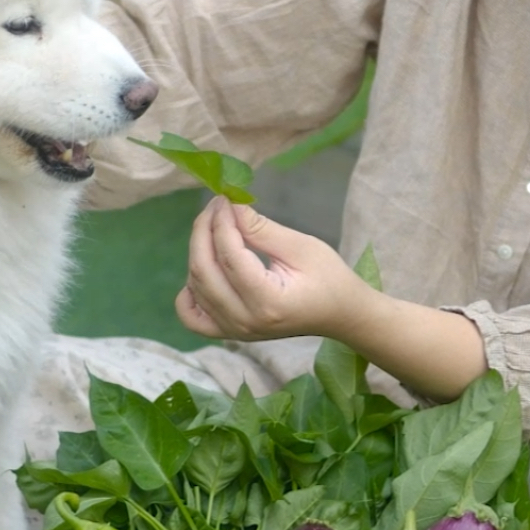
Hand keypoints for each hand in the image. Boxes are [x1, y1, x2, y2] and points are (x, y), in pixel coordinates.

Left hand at [177, 196, 363, 342]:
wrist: (341, 314)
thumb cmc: (329, 278)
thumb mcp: (300, 247)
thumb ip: (261, 229)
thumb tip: (230, 205)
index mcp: (267, 301)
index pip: (229, 256)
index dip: (222, 221)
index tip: (226, 197)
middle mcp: (245, 321)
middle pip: (204, 270)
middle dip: (204, 231)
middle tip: (217, 205)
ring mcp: (235, 331)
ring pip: (196, 287)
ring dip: (198, 252)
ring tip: (214, 226)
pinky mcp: (230, 333)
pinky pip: (192, 317)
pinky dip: (188, 293)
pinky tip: (201, 272)